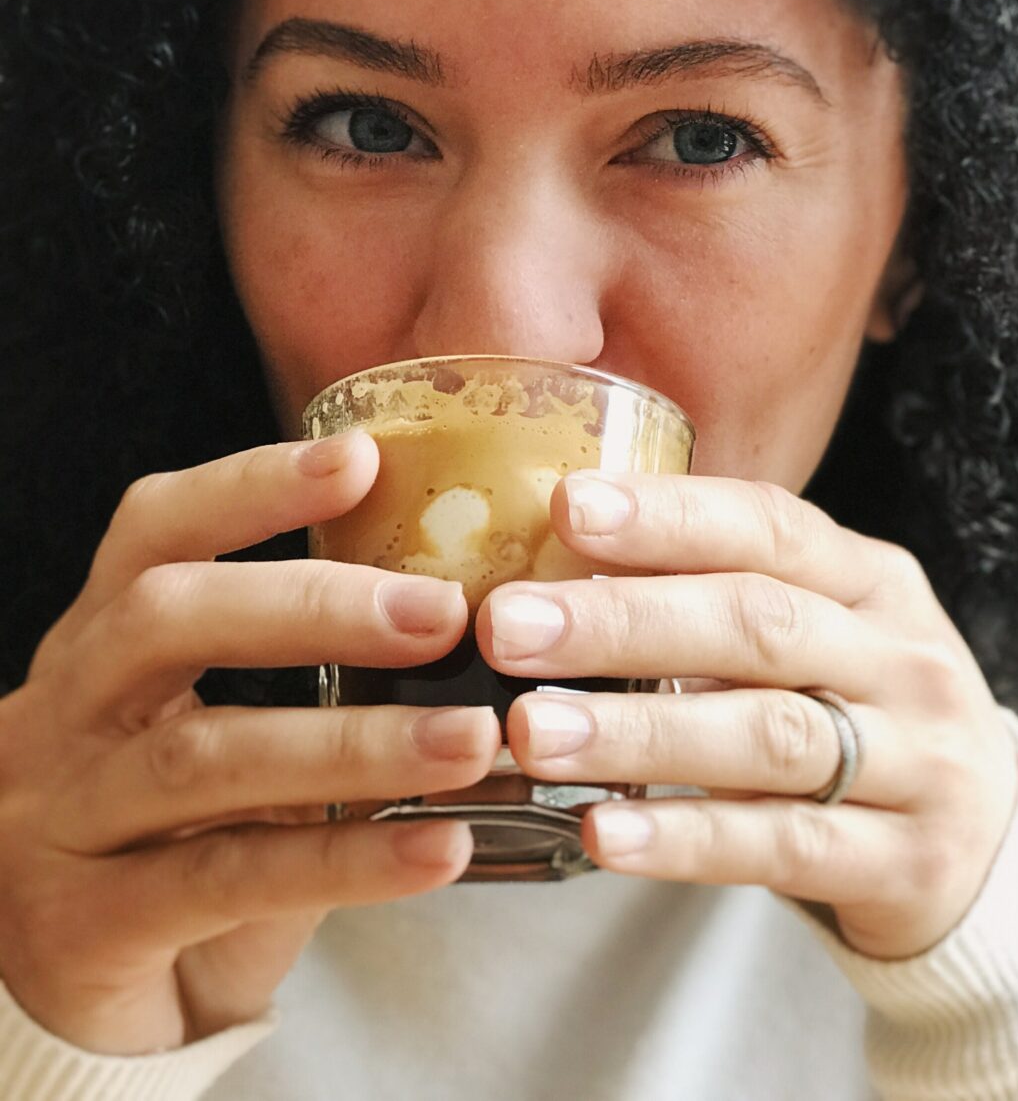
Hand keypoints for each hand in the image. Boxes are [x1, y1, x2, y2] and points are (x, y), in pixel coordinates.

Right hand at [0, 432, 497, 1053]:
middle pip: (164, 621)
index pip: (152, 534)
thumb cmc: (182, 851)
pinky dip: (345, 860)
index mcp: (102, 652)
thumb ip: (319, 682)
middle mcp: (63, 721)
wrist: (77, 1021)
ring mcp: (61, 825)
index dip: (249, 487)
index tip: (361, 457)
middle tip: (444, 613)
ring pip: (202, 759)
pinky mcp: (86, 930)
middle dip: (311, 605)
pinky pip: (227, 881)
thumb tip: (493, 618)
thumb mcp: (230, 743)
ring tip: (474, 740)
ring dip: (354, 744)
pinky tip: (438, 848)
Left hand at [479, 473, 1017, 959]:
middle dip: (628, 621)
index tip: (567, 506)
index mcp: (875, 584)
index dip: (673, 516)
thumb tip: (551, 561)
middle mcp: (903, 660)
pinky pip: (783, 844)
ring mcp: (916, 761)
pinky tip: (604, 833)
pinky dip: (688, 837)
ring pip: (769, 736)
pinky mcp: (903, 859)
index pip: (775, 528)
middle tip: (512, 625)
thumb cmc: (862, 720)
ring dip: (642, 733)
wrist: (987, 849)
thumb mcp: (825, 639)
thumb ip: (721, 599)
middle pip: (762, 625)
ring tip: (534, 732)